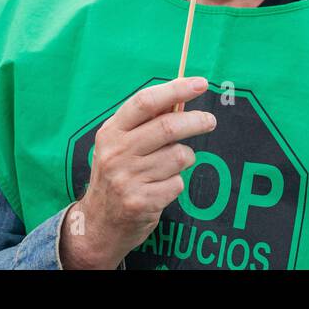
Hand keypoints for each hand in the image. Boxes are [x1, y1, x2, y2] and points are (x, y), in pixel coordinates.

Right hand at [60, 76, 214, 269]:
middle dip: (196, 121)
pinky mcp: (141, 202)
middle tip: (210, 121)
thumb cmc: (117, 174)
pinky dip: (176, 182)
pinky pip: (177, 183)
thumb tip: (180, 98)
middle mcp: (116, 153)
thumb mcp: (120, 144)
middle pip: (168, 127)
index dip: (176, 89)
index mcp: (111, 132)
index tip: (200, 84)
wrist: (98, 224)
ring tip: (171, 165)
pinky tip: (161, 187)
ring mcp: (127, 179)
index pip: (145, 101)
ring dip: (185, 157)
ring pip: (178, 156)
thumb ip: (146, 122)